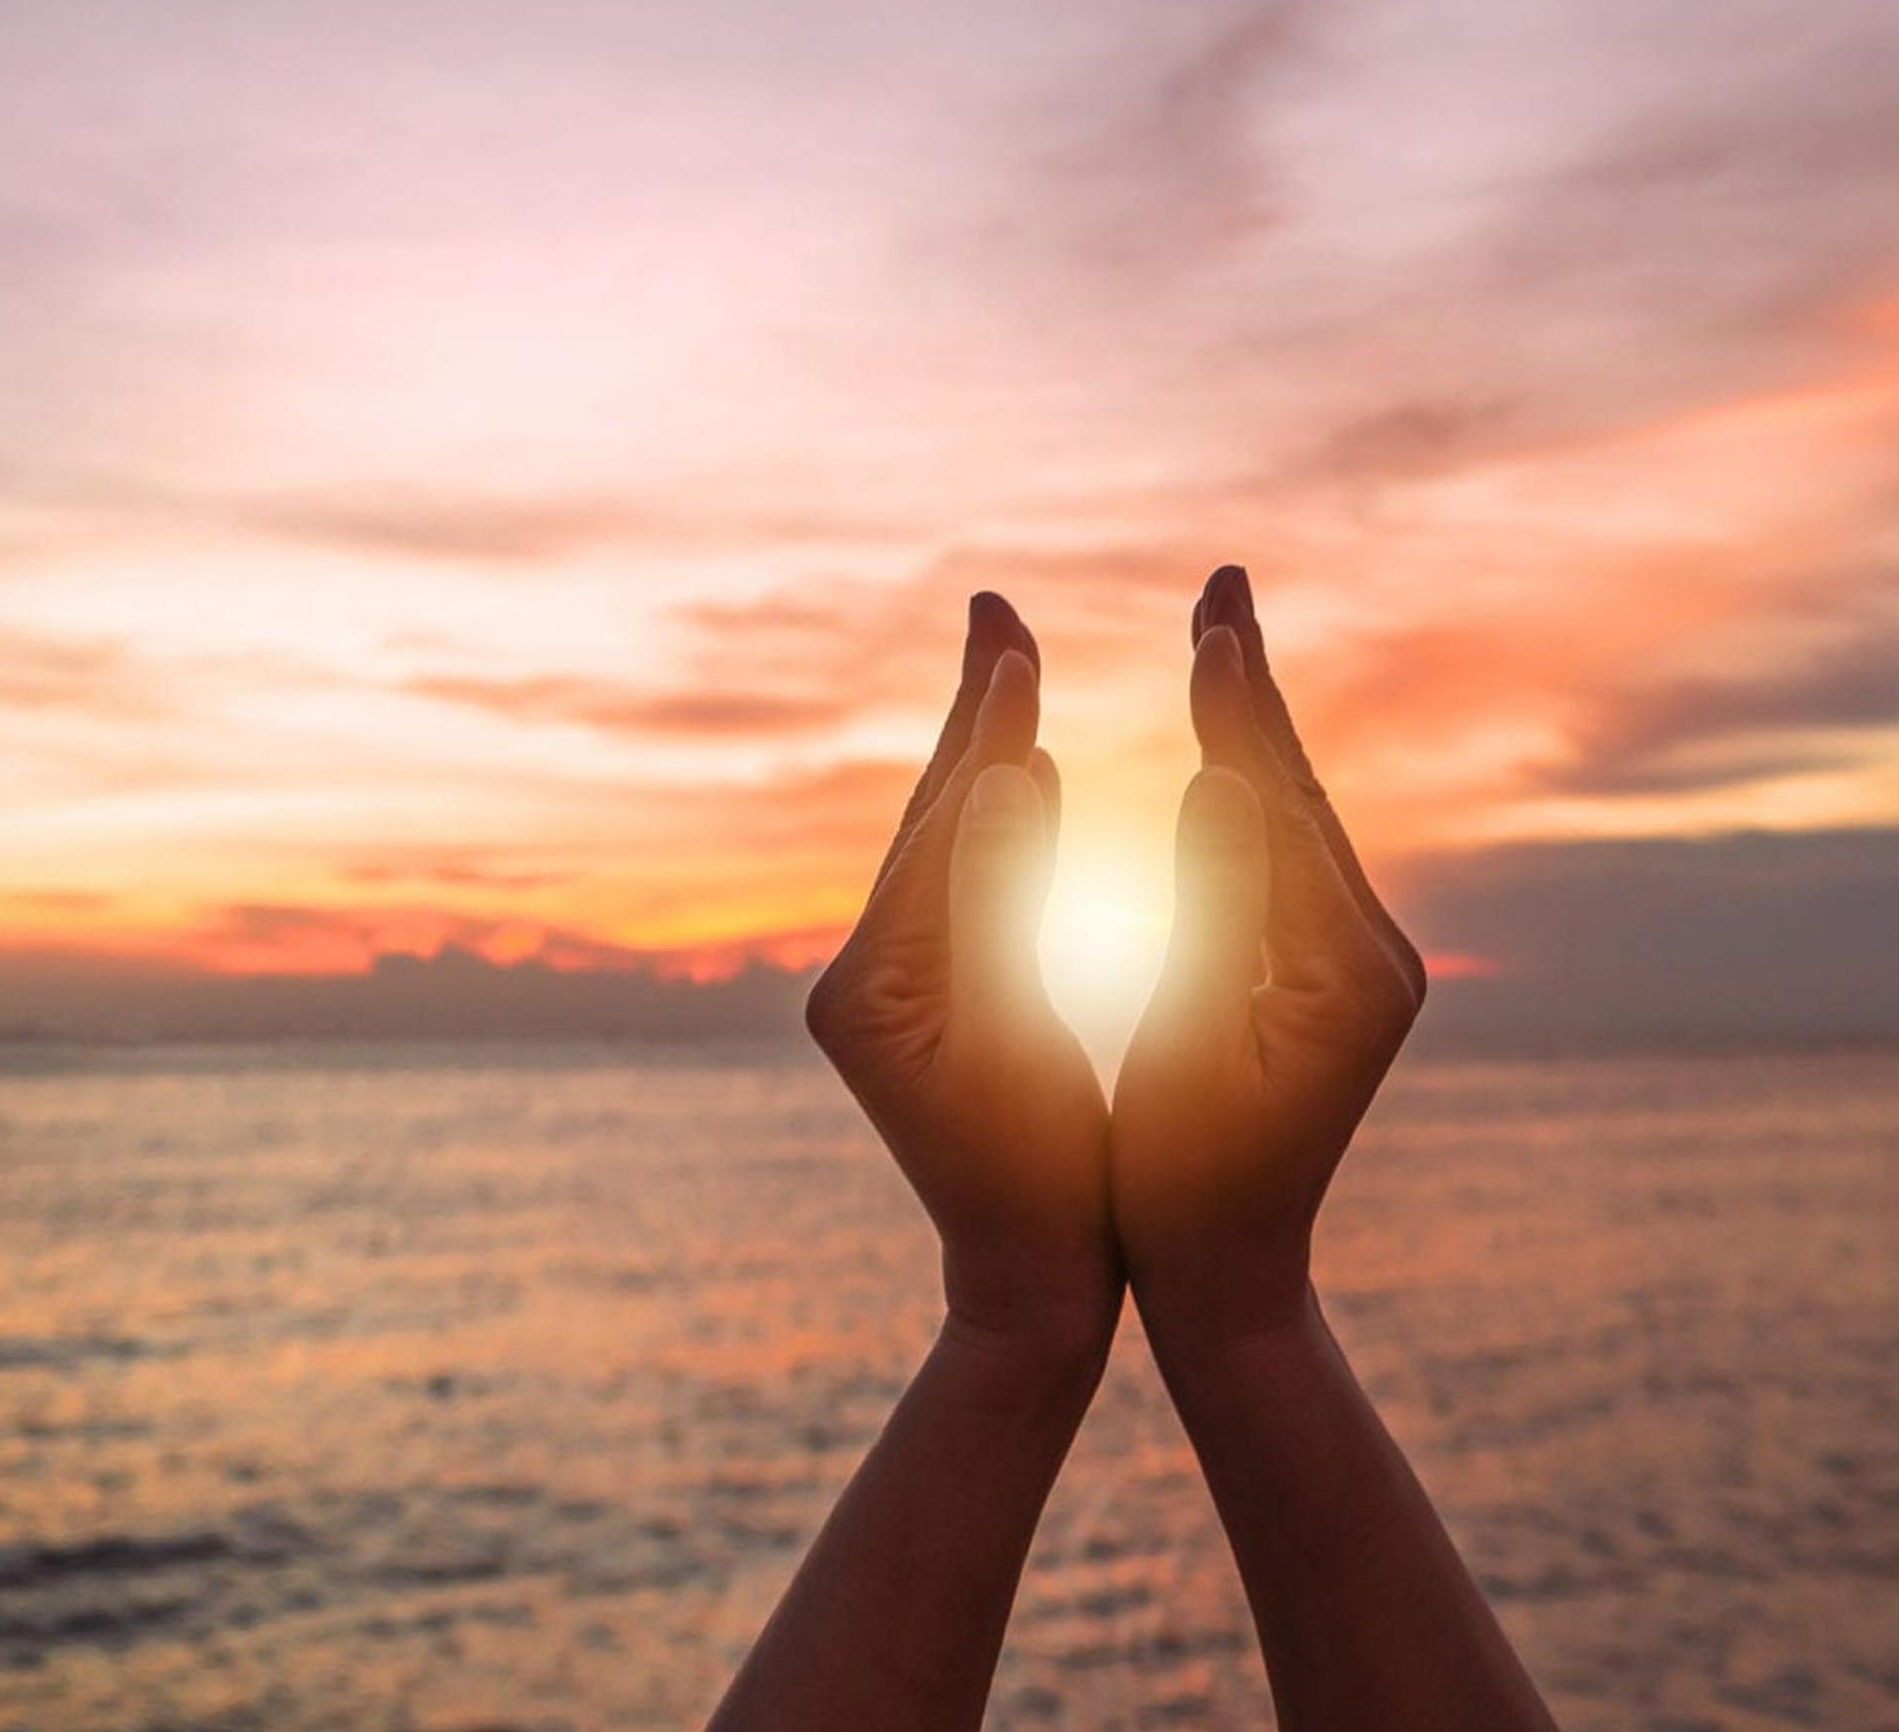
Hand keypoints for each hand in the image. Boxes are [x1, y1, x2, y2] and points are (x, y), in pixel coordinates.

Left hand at [806, 592, 1118, 1359]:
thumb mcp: (1016, 1041)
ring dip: (985, 757)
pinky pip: (971, 887)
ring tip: (1009, 668)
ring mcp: (893, 992)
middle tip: (993, 606)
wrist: (1030, 1291)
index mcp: (868, 985)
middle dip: (969, 714)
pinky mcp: (930, 1006)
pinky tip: (1030, 779)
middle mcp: (862, 976)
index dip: (979, 729)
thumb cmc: (1036, 1185)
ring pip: (948, 846)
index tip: (1013, 635)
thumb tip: (1001, 778)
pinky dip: (1003, 824)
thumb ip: (1000, 907)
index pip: (934, 828)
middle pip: (927, 820)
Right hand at [1113, 566, 1427, 1352]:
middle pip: (1302, 795)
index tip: (1211, 620)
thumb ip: (1212, 913)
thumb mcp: (1191, 1047)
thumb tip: (1220, 783)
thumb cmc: (1187, 1185)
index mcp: (1346, 970)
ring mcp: (1357, 964)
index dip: (1242, 710)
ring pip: (1295, 820)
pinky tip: (1224, 752)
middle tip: (1224, 581)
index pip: (1285, 809)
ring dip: (1254, 728)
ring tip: (1220, 637)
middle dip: (1254, 688)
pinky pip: (1284, 859)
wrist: (1231, 1277)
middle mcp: (1373, 953)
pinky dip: (1250, 791)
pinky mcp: (1331, 977)